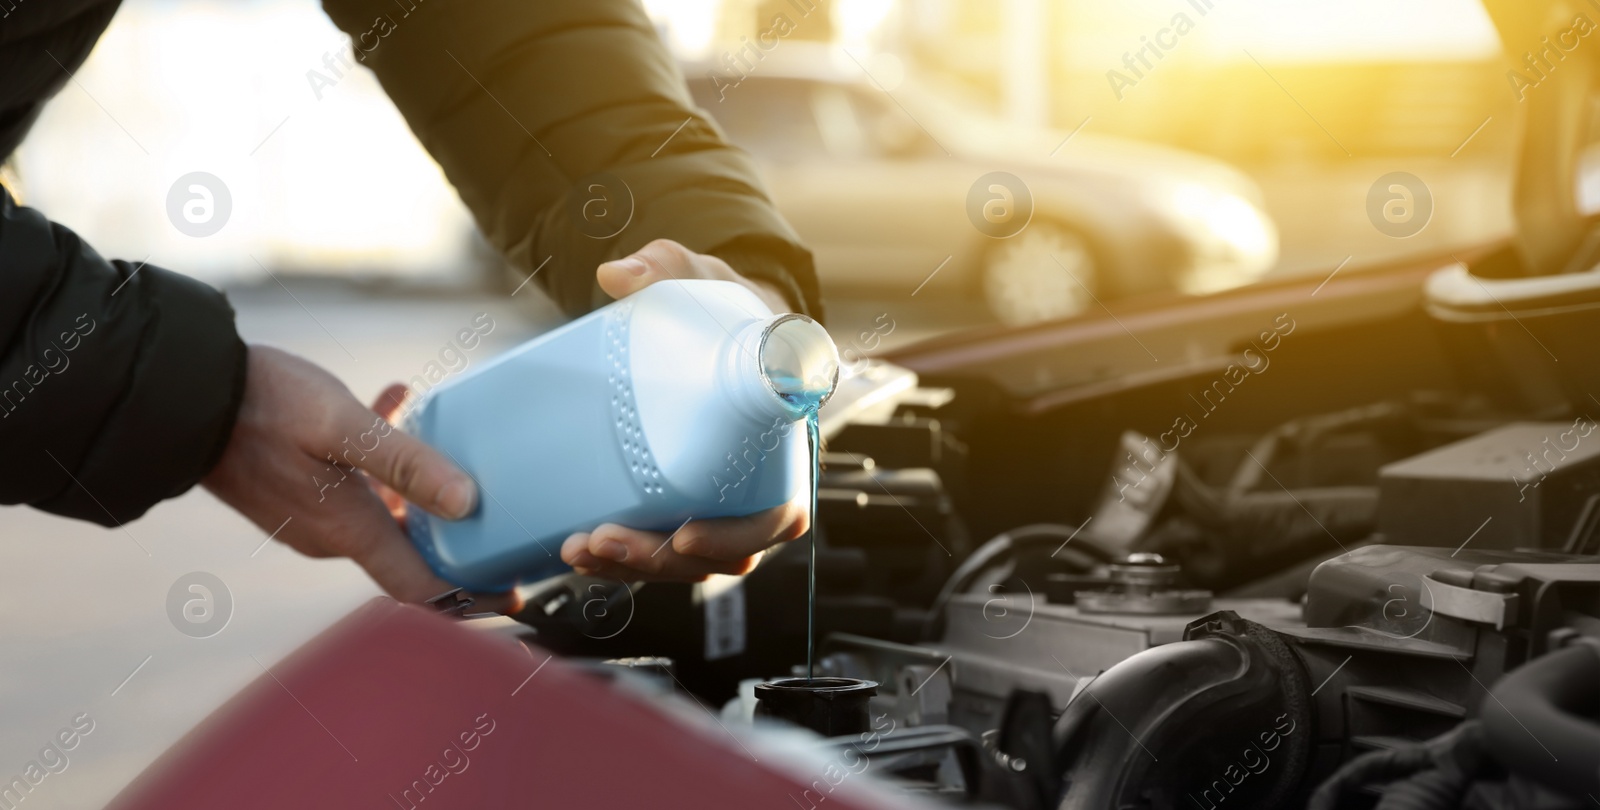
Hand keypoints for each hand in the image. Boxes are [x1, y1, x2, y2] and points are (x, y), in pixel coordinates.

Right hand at [203, 345, 521, 611]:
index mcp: (347, 531)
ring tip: (454, 445)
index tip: (510, 596)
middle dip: (454, 537)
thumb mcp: (345, 428)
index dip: (468, 599)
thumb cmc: (263, 406)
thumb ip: (407, 465)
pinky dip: (382, 453)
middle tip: (502, 516)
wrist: (181, 395)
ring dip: (419, 485)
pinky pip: (354, 479)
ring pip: (384, 511)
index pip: (419, 589)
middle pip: (408, 552)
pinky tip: (395, 399)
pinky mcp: (296, 487)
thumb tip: (469, 503)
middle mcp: (330, 535)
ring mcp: (311, 513)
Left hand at [560, 239, 809, 580]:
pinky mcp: (683, 505)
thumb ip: (666, 267)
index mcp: (781, 442)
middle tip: (605, 539)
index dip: (738, 536)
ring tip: (581, 549)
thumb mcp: (700, 280)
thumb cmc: (723, 309)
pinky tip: (577, 551)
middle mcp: (757, 483)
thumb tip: (616, 275)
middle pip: (726, 555)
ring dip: (635, 568)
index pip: (779, 513)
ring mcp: (721, 501)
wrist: (712, 321)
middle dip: (661, 560)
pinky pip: (662, 553)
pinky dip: (623, 563)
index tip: (686, 534)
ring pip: (690, 565)